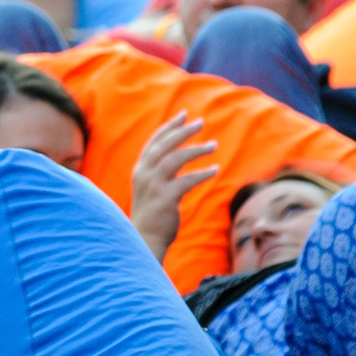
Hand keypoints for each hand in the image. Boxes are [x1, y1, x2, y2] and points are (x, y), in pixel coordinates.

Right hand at [128, 113, 217, 261]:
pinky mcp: (166, 199)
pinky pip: (187, 180)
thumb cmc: (152, 215)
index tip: (183, 115)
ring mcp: (154, 186)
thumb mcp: (151, 189)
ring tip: (213, 145)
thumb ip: (160, 172)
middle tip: (201, 123)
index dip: (169, 127)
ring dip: (195, 149)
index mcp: (140, 170)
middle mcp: (145, 174)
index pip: (154, 142)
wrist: (144, 240)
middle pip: (165, 145)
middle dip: (183, 132)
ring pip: (175, 159)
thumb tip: (179, 158)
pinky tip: (214, 169)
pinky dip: (201, 173)